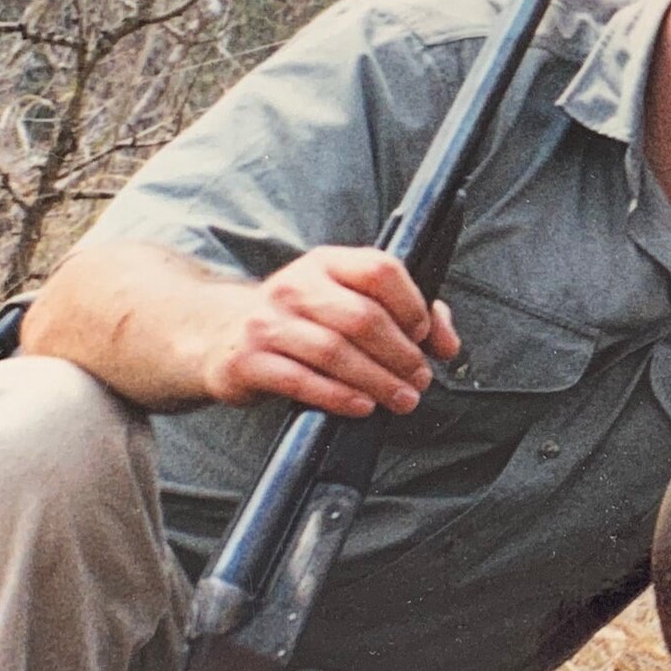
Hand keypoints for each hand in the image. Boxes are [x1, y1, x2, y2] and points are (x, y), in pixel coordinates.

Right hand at [200, 247, 461, 418]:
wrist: (221, 335)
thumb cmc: (303, 322)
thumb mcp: (348, 302)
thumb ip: (408, 314)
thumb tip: (449, 344)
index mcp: (327, 263)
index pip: (379, 270)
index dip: (411, 304)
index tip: (424, 336)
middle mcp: (295, 286)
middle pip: (361, 317)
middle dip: (400, 354)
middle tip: (419, 379)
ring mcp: (267, 321)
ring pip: (334, 352)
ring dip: (377, 380)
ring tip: (401, 399)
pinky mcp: (247, 359)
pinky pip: (299, 380)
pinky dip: (338, 396)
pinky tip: (362, 406)